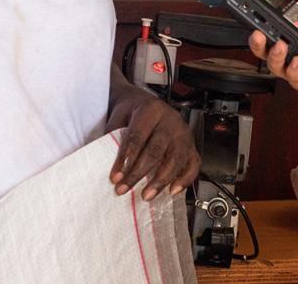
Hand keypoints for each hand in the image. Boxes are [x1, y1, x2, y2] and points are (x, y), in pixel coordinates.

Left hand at [105, 85, 199, 200]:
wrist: (146, 102)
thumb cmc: (131, 112)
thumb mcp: (118, 116)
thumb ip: (112, 136)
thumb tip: (103, 163)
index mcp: (151, 110)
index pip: (138, 136)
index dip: (126, 159)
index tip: (115, 177)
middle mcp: (171, 120)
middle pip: (156, 150)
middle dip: (139, 173)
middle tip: (124, 189)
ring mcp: (184, 133)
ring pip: (176, 159)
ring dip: (160, 180)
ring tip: (146, 196)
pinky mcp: (191, 145)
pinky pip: (194, 164)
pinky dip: (185, 179)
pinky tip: (172, 191)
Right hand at [247, 0, 297, 99]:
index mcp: (292, 36)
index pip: (269, 29)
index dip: (259, 22)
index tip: (254, 12)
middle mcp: (291, 53)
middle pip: (265, 50)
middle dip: (257, 42)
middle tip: (258, 33)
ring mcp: (297, 68)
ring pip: (276, 66)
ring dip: (275, 56)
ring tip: (281, 45)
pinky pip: (295, 79)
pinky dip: (294, 70)